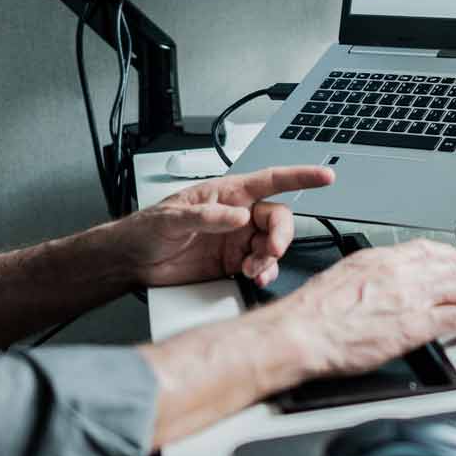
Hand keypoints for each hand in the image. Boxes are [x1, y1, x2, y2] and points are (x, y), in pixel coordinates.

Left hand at [113, 165, 332, 289]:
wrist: (131, 261)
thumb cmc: (146, 229)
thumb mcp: (172, 218)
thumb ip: (207, 217)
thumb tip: (238, 216)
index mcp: (227, 194)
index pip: (270, 180)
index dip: (300, 177)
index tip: (324, 177)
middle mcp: (237, 215)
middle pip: (277, 219)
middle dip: (280, 236)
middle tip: (270, 251)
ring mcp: (236, 240)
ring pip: (271, 245)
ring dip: (270, 259)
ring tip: (253, 270)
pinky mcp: (231, 263)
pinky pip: (260, 266)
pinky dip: (263, 273)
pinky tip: (254, 278)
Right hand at [280, 238, 455, 376]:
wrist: (302, 332)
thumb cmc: (312, 312)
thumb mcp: (342, 276)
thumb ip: (369, 275)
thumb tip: (379, 281)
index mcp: (380, 259)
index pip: (424, 249)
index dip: (445, 255)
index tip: (453, 259)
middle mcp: (400, 273)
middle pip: (445, 268)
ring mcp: (411, 297)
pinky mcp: (417, 324)